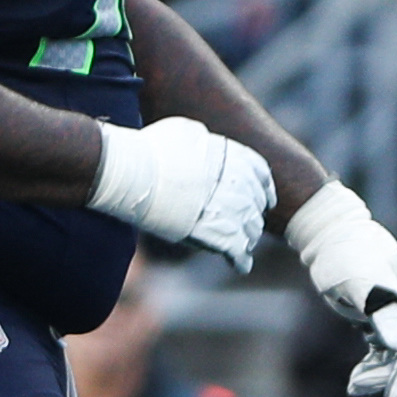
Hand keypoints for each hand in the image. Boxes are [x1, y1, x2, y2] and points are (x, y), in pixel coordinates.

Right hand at [88, 117, 275, 268]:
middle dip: (252, 216)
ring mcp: (231, 210)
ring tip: (241, 245)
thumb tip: (204, 144)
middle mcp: (238, 183)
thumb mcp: (184, 132)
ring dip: (247, 237)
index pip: (261, 174)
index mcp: (234, 157)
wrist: (132, 174)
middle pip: (256, 205)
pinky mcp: (218, 236)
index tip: (264, 199)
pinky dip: (241, 260)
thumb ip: (203, 141)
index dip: (264, 189)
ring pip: (251, 230)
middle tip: (246, 226)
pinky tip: (241, 265)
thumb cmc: (150, 150)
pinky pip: (239, 252)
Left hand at [283, 182, 396, 396]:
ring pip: (392, 357)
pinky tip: (355, 381)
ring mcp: (395, 317)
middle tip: (357, 387)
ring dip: (375, 374)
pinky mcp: (378, 321)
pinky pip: (380, 353)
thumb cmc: (347, 252)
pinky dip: (370, 368)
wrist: (329, 236)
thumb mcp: (362, 279)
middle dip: (386, 376)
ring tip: (353, 385)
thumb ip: (381, 309)